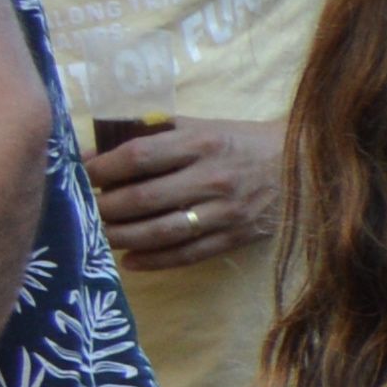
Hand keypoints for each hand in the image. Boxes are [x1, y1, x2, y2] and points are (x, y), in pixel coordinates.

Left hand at [79, 118, 284, 273]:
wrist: (303, 166)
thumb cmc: (241, 141)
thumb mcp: (201, 126)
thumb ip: (153, 134)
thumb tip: (97, 151)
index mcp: (201, 143)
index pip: (138, 156)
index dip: (103, 168)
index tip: (82, 174)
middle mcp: (213, 178)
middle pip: (144, 198)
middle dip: (106, 207)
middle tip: (86, 210)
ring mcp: (226, 212)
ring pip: (162, 231)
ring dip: (123, 236)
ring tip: (100, 235)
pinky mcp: (236, 237)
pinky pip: (188, 254)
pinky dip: (155, 261)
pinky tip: (130, 260)